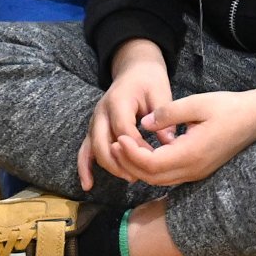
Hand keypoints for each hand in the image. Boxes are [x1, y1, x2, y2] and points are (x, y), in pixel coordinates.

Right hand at [78, 40, 171, 187]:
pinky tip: (87, 185)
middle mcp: (101, 112)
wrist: (134, 70)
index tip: (153, 158)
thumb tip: (170, 142)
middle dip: (120, 162)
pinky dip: (84, 168)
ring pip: (94, 149)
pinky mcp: (93, 129)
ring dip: (109, 166)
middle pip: (104, 143)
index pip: (124, 130)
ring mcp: (95, 121)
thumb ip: (164, 116)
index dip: (137, 147)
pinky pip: (84, 150)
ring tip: (130, 178)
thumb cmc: (149, 80)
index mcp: (118, 101)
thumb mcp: (161, 92)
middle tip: (140, 175)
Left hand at [111, 86, 255, 187]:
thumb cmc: (230, 107)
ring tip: (127, 147)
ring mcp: (196, 173)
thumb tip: (143, 123)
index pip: (151, 165)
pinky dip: (152, 167)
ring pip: (159, 179)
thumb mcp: (198, 103)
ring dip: (140, 167)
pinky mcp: (198, 170)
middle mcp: (192, 170)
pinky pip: (168, 175)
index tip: (119, 137)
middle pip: (151, 177)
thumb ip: (168, 112)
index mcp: (191, 154)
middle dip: (130, 163)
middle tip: (116, 143)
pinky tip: (146, 151)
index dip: (130, 154)